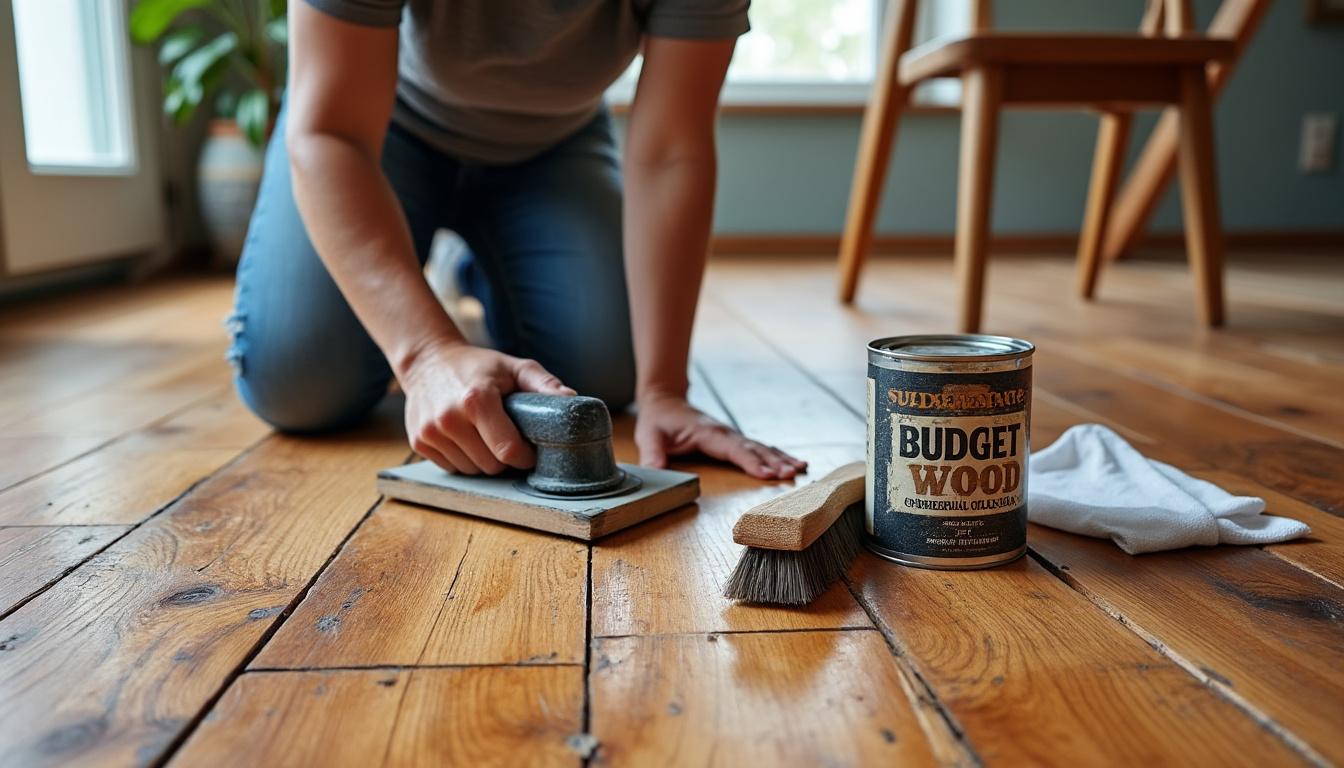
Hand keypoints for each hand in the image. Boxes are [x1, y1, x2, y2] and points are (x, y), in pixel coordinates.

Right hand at [401, 342, 574, 473]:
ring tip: (485, 437)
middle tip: (508, 439)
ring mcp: (430, 432)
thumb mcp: (514, 367)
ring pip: (471, 471)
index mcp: (476, 400)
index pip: (507, 451)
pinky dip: (463, 459)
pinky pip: (451, 468)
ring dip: (483, 461)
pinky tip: (465, 438)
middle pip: (490, 465)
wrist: (428, 360)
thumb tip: (573, 401)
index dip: (525, 457)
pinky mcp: (419, 442)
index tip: (530, 451)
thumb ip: (544, 384)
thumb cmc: (478, 366)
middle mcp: (449, 418)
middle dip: (505, 459)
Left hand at [635, 394, 806, 479]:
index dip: (750, 462)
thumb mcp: (648, 436)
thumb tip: (655, 472)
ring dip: (780, 458)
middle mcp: (724, 432)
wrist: (664, 400)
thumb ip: (652, 454)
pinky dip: (777, 455)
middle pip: (753, 448)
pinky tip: (794, 463)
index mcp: (707, 433)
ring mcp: (731, 435)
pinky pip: (759, 448)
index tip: (767, 474)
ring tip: (801, 469)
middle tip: (791, 475)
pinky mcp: (734, 439)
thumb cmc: (658, 420)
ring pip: (761, 447)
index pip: (732, 449)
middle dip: (773, 462)